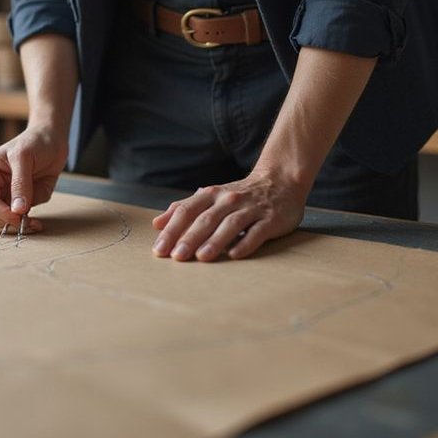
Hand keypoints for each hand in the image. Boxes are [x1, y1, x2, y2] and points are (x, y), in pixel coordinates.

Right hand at [0, 125, 68, 232]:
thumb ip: (20, 183)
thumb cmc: (35, 142)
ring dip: (18, 226)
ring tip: (35, 224)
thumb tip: (17, 210)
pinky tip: (37, 222)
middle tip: (27, 223)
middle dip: (7, 222)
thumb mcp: (24, 157)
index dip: (1, 213)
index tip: (19, 216)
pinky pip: (19, 221)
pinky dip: (27, 225)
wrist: (53, 140)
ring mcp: (6, 196)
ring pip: (2, 222)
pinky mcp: (20, 203)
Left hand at [150, 170, 307, 261]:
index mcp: (211, 195)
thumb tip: (157, 224)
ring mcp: (251, 209)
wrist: (281, 180)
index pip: (186, 211)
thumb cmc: (239, 195)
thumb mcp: (210, 197)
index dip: (172, 230)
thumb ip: (184, 209)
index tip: (159, 250)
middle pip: (205, 219)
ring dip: (215, 241)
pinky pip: (257, 232)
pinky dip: (246, 243)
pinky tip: (234, 255)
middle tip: (176, 256)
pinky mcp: (271, 219)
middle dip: (189, 238)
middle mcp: (229, 200)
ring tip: (202, 257)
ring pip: (230, 224)